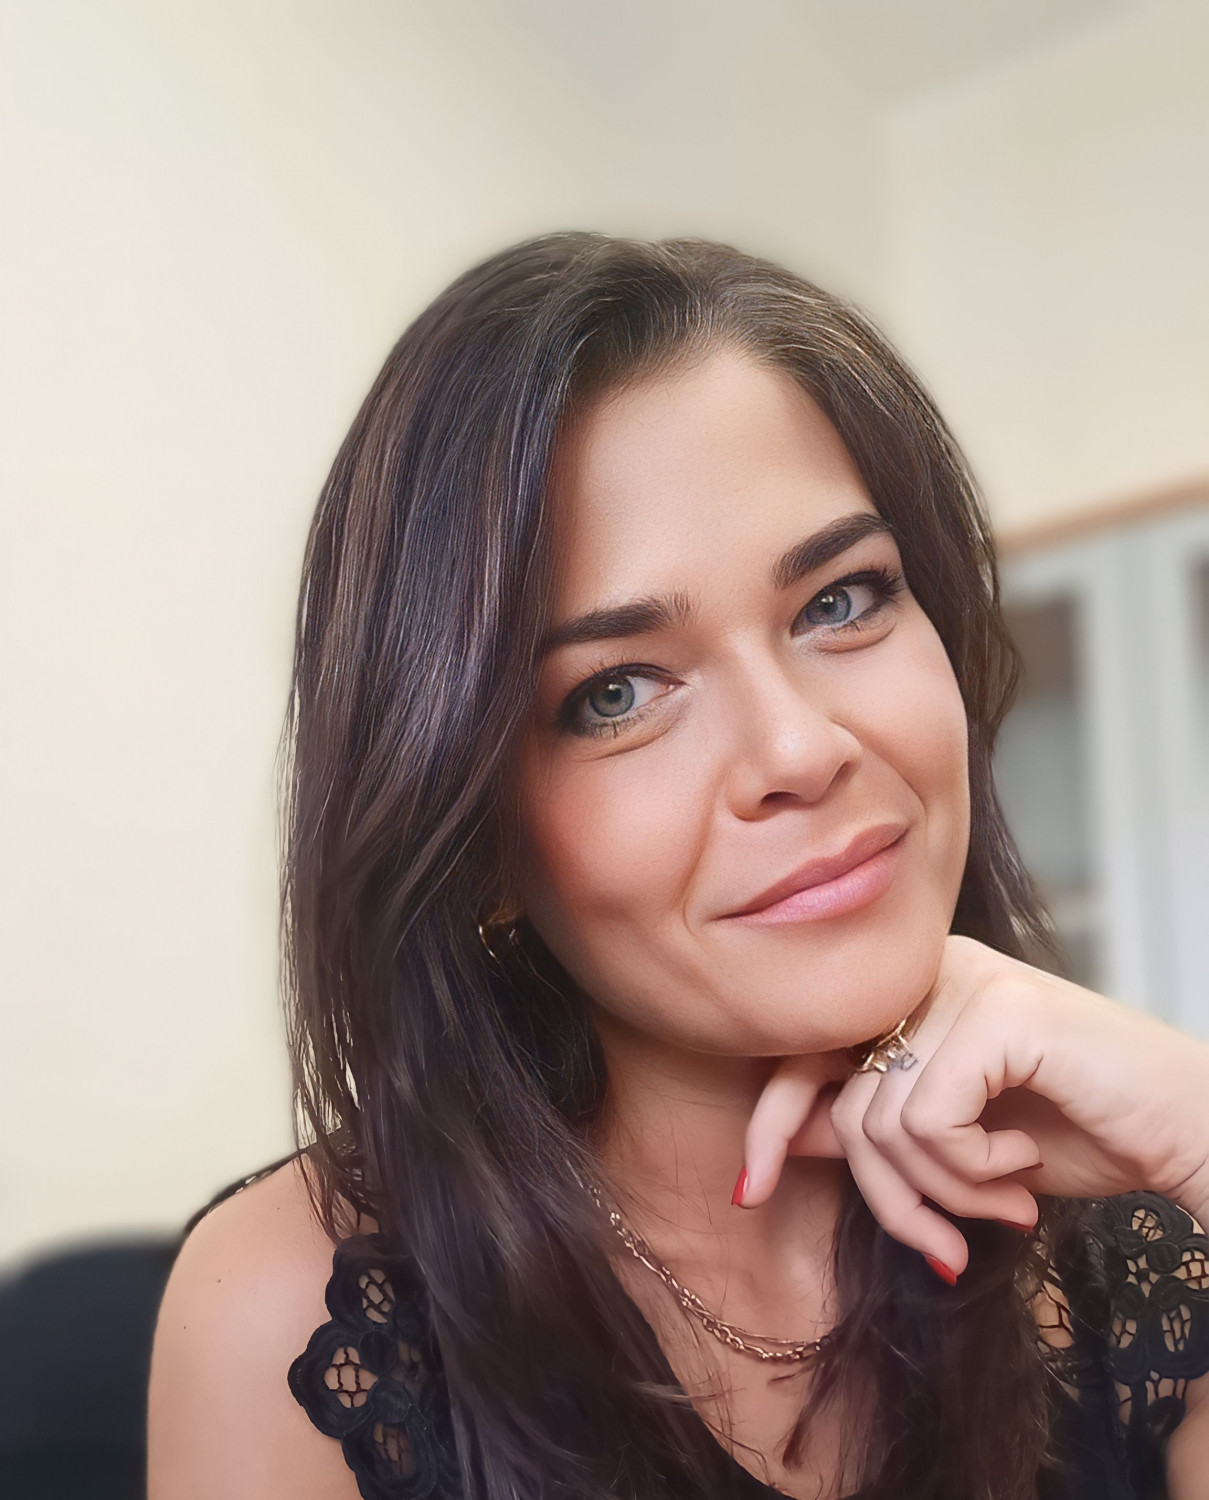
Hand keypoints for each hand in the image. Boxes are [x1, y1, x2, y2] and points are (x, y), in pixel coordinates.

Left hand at [736, 934, 1208, 1279]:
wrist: (1186, 1131)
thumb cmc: (1079, 1131)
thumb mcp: (956, 1143)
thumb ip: (875, 1129)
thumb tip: (786, 1141)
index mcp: (910, 993)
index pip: (803, 1052)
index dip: (771, 1125)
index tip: (750, 1193)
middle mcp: (927, 972)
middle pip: (837, 1094)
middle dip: (882, 1193)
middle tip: (937, 1250)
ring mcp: (962, 982)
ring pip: (881, 1121)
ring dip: (944, 1193)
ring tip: (1005, 1203)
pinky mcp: (997, 1009)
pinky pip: (927, 1118)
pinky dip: (971, 1171)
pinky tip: (1022, 1168)